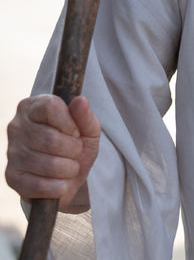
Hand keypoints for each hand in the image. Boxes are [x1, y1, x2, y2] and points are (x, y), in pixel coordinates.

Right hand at [5, 94, 100, 212]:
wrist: (67, 174)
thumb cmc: (75, 143)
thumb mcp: (88, 127)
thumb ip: (85, 115)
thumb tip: (80, 100)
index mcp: (32, 106)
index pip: (50, 107)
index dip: (69, 122)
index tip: (76, 131)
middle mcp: (16, 126)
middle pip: (50, 139)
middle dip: (73, 149)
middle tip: (76, 151)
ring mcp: (12, 152)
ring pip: (48, 164)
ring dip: (69, 168)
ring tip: (70, 166)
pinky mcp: (11, 178)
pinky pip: (39, 186)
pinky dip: (59, 187)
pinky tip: (62, 182)